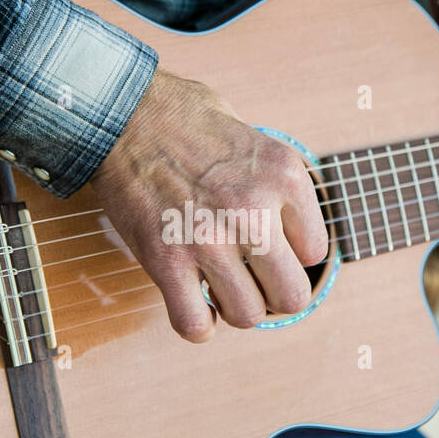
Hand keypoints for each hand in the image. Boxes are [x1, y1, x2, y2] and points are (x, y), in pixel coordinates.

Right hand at [90, 68, 328, 341]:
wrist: (123, 113)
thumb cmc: (185, 121)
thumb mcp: (255, 138)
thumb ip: (277, 185)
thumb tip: (290, 230)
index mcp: (285, 176)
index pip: (315, 250)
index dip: (290, 252)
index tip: (269, 243)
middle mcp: (253, 210)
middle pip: (291, 295)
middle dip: (273, 294)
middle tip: (253, 279)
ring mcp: (209, 238)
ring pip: (247, 316)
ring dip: (234, 307)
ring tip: (219, 286)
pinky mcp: (165, 259)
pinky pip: (195, 324)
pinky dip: (198, 324)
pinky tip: (193, 301)